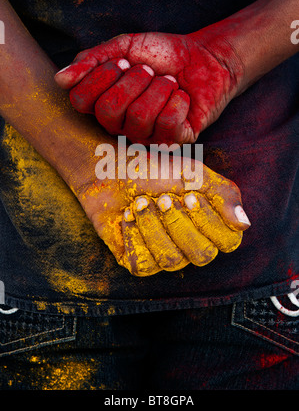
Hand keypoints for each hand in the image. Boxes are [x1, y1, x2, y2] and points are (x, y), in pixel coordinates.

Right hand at [54, 32, 243, 144]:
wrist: (205, 58)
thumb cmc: (162, 54)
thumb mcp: (124, 47)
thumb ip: (93, 60)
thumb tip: (59, 79)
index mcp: (103, 103)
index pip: (80, 101)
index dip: (100, 78)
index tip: (123, 61)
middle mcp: (120, 125)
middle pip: (108, 112)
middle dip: (132, 82)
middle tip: (148, 70)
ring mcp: (146, 137)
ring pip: (139, 119)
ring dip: (158, 90)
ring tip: (168, 81)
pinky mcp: (173, 142)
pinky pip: (166, 125)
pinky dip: (177, 101)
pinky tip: (182, 97)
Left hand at [76, 151, 250, 276]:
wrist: (111, 172)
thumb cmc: (154, 170)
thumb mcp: (193, 174)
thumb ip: (224, 194)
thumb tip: (244, 224)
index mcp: (210, 225)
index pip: (228, 241)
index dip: (209, 221)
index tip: (190, 196)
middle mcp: (191, 245)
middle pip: (201, 255)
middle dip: (178, 223)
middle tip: (162, 198)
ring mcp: (165, 256)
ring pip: (171, 260)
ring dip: (152, 225)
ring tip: (140, 202)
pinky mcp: (139, 261)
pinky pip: (143, 263)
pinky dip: (133, 234)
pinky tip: (127, 216)